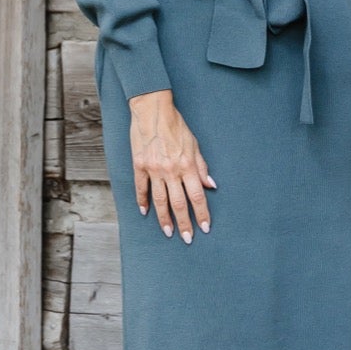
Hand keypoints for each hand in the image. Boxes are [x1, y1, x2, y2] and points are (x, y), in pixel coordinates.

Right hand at [128, 89, 215, 240]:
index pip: (197, 196)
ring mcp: (153, 169)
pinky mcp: (139, 165)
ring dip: (164, 218)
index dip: (202, 213)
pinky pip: (141, 188)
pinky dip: (143, 201)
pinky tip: (145, 212)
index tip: (205, 227)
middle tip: (187, 238)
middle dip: (184, 223)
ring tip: (168, 232)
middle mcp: (171, 170)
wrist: (152, 110)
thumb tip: (211, 185)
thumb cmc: (176, 126)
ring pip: (160, 200)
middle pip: (179, 203)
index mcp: (187, 165)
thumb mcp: (194, 144)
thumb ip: (202, 166)